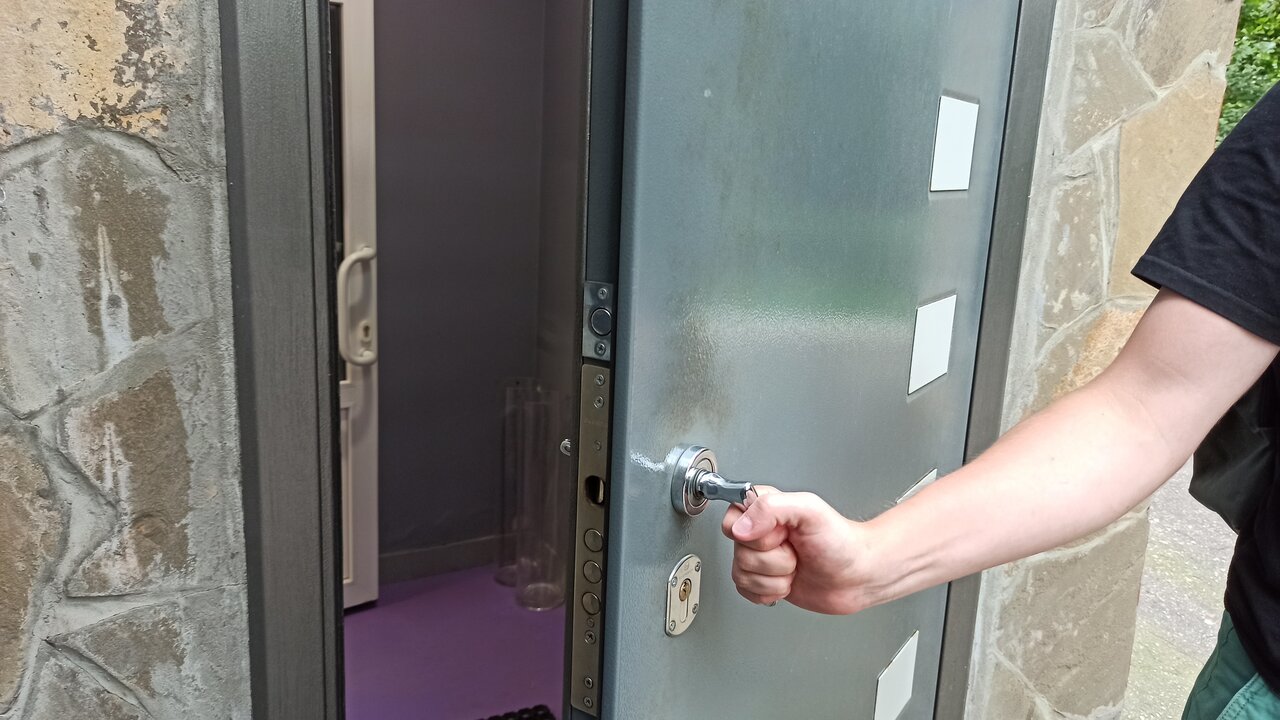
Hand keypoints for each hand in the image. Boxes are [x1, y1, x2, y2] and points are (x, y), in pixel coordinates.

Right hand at [721, 487, 877, 614]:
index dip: (757, 534)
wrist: (858, 576)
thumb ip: (772, 508)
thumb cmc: (841, 542)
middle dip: (773, 559)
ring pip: (742, 574)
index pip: (733, 519)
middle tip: (794, 552)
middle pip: (738, 551)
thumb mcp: (810, 511)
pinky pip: (745, 591)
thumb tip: (741, 528)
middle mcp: (759, 531)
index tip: (781, 535)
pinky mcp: (762, 581)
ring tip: (795, 567)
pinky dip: (770, 592)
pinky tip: (788, 583)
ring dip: (776, 578)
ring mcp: (760, 557)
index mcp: (764, 507)